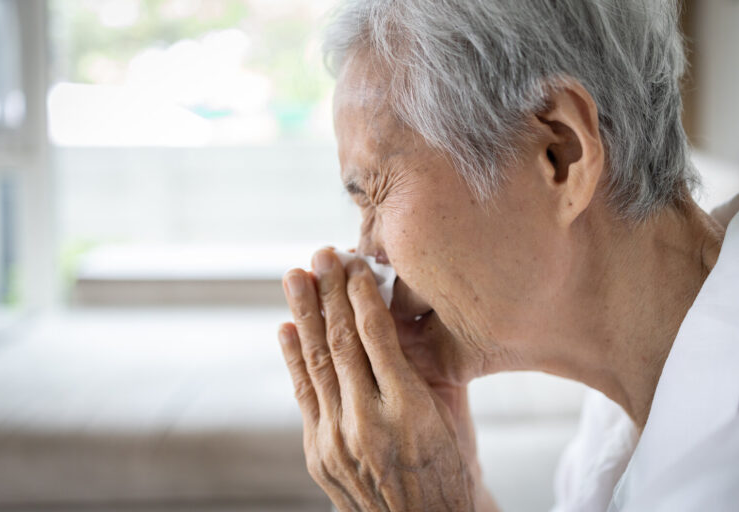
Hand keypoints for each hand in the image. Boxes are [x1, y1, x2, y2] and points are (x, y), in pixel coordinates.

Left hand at [279, 248, 475, 510]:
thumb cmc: (451, 472)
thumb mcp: (453, 416)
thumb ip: (424, 369)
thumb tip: (396, 317)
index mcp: (411, 411)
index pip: (377, 336)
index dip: (362, 294)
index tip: (355, 263)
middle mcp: (368, 423)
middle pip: (340, 343)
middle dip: (328, 293)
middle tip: (320, 254)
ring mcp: (337, 442)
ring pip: (316, 364)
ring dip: (303, 315)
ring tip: (295, 277)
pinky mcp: (318, 454)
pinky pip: (304, 396)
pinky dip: (293, 360)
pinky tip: (285, 328)